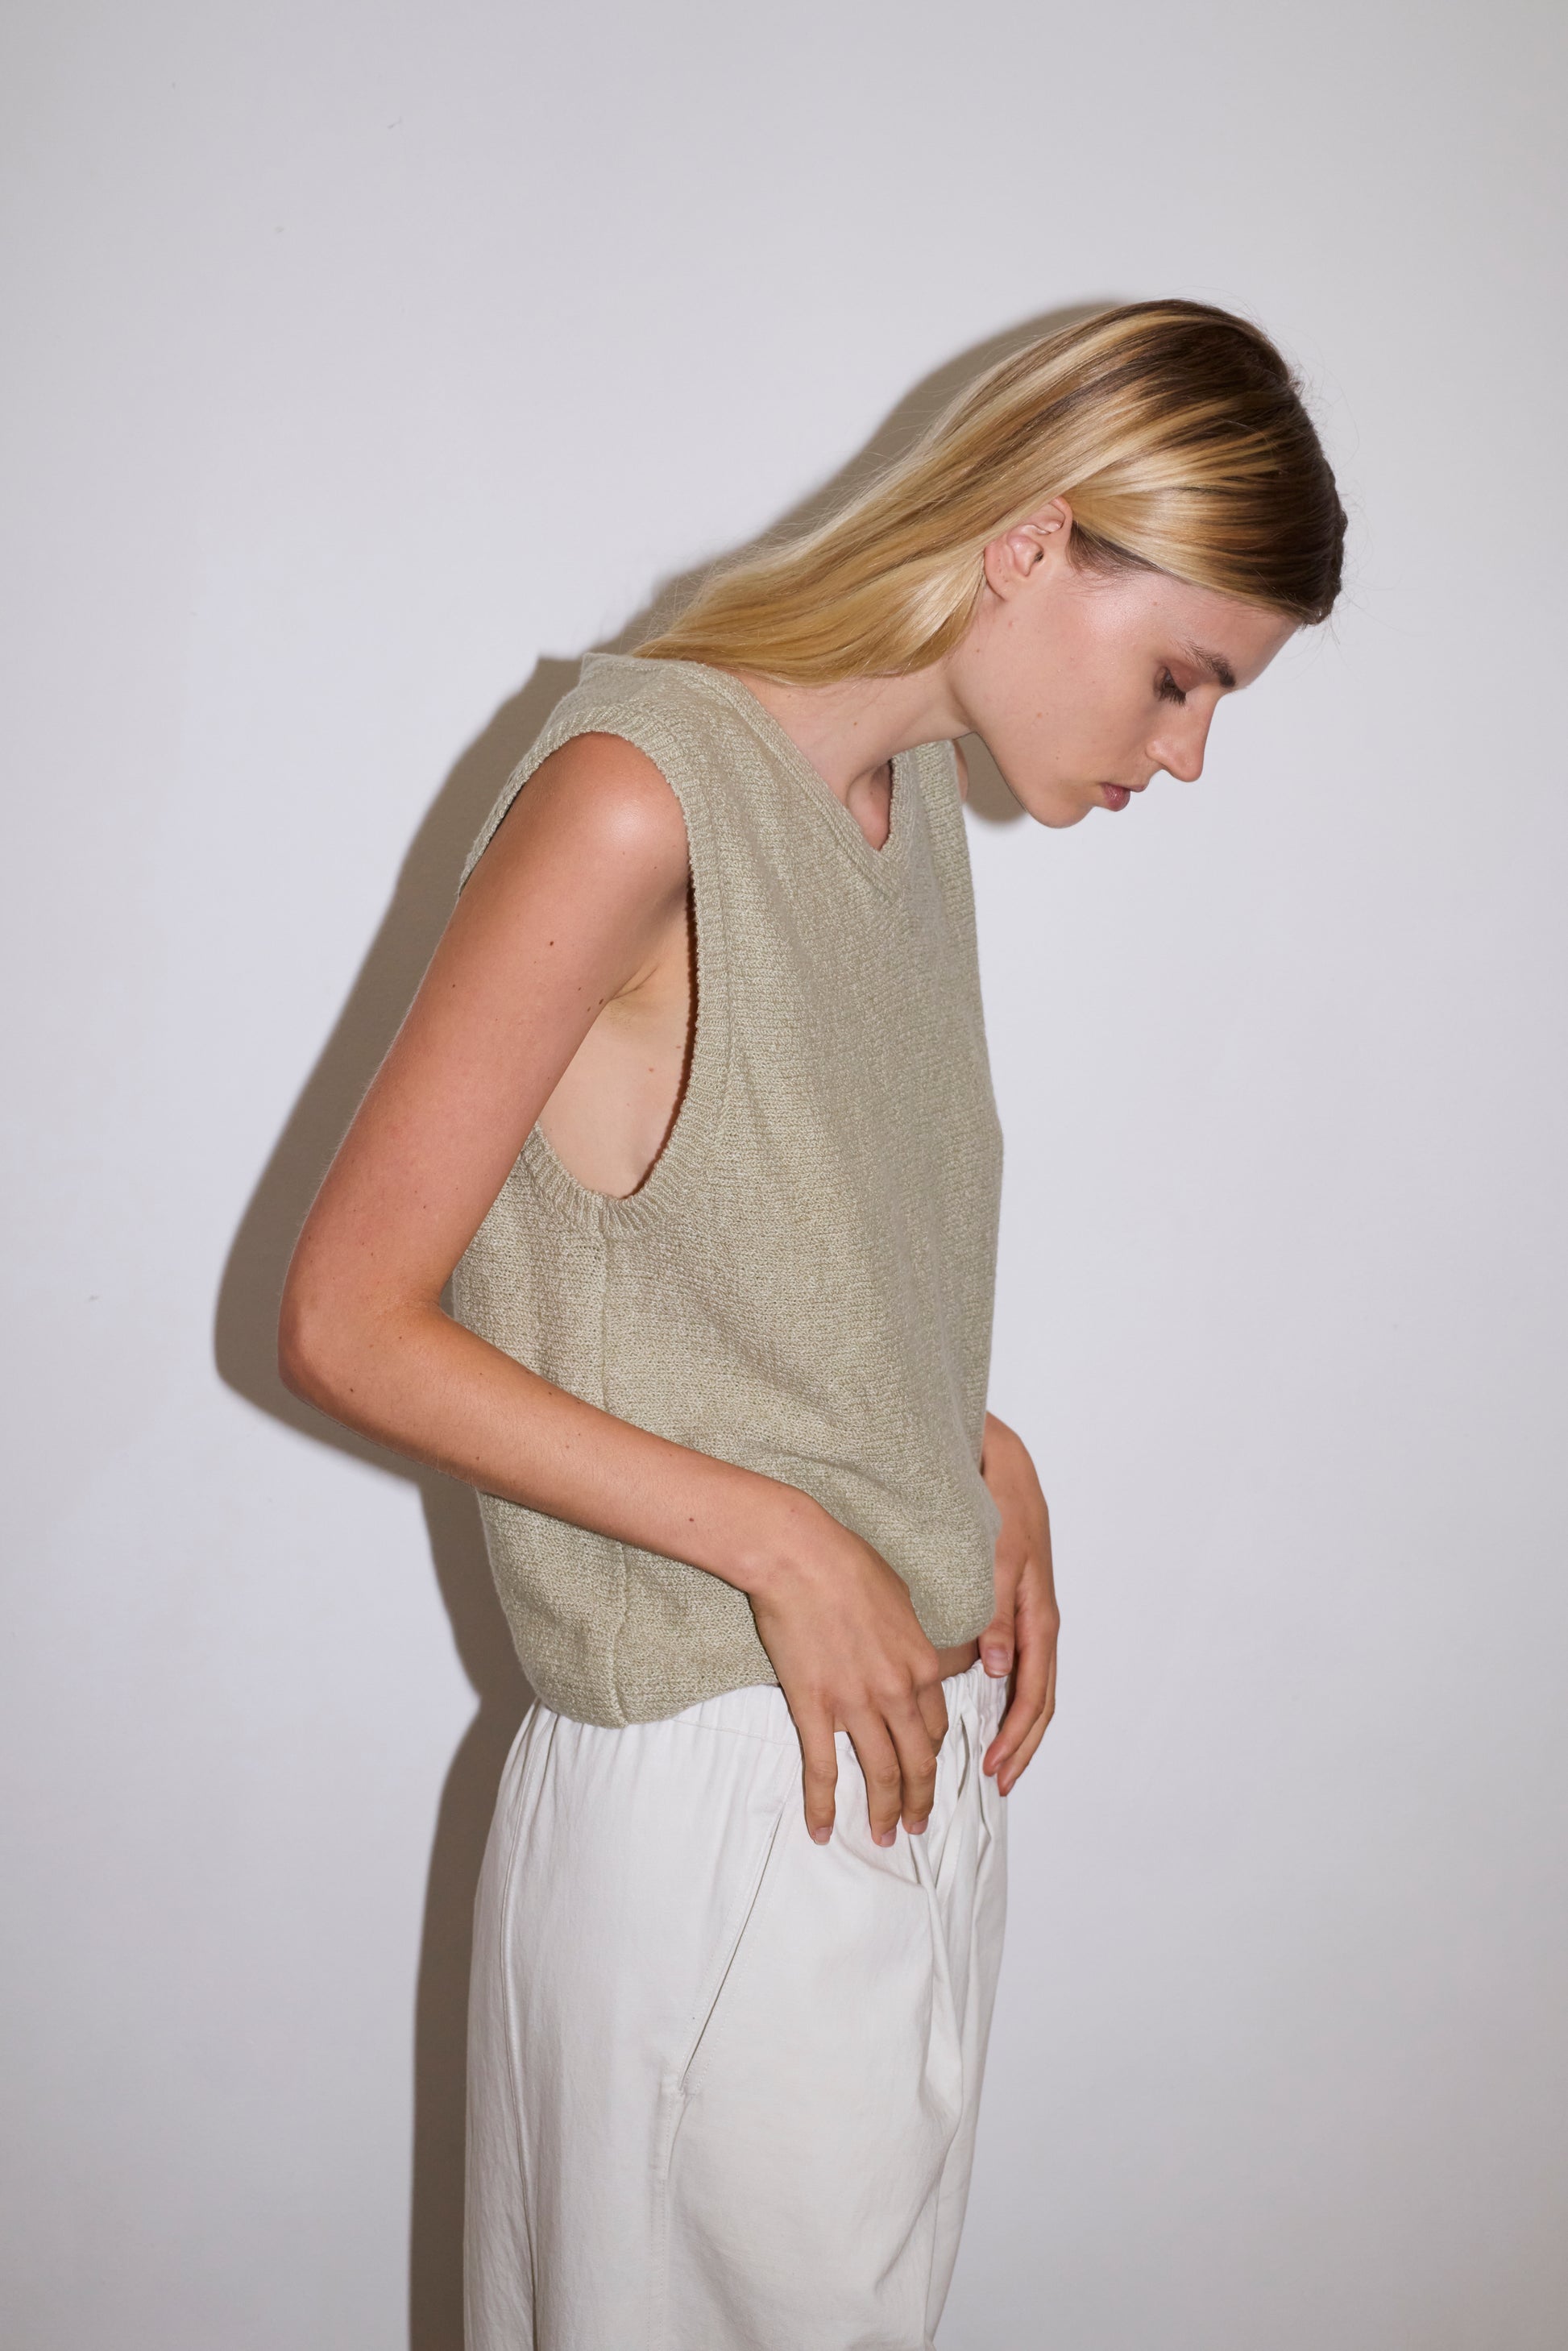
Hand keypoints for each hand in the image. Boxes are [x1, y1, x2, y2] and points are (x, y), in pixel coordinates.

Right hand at [747, 1503, 950, 1848]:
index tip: (925, 1772)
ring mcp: (856, 1704)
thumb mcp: (900, 1597)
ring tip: (882, 1837)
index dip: (931, 1755)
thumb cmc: (848, 1563)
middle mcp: (897, 1691)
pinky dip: (823, 1805)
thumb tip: (908, 1650)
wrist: (800, 1555)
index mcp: (923, 1664)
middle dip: (919, 1800)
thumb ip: (909, 1636)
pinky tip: (821, 1830)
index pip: (935, 1726)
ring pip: (881, 1773)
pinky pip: (823, 1769)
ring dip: (883, 1811)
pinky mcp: (814, 1707)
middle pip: (917, 1761)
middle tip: (915, 1826)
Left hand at [976, 1413, 1059, 1793]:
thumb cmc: (1000, 1507)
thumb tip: (998, 1672)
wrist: (1003, 1465)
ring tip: (994, 1759)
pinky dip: (1007, 1694)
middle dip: (1020, 1744)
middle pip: (1038, 1699)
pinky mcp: (1014, 1605)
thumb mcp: (996, 1561)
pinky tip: (986, 1706)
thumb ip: (996, 1616)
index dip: (1016, 1735)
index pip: (1034, 1693)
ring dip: (1014, 1725)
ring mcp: (1028, 1615)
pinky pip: (1019, 1662)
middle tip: (996, 1781)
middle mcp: (1038, 1622)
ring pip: (1030, 1684)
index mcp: (1038, 1617)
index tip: (993, 1768)